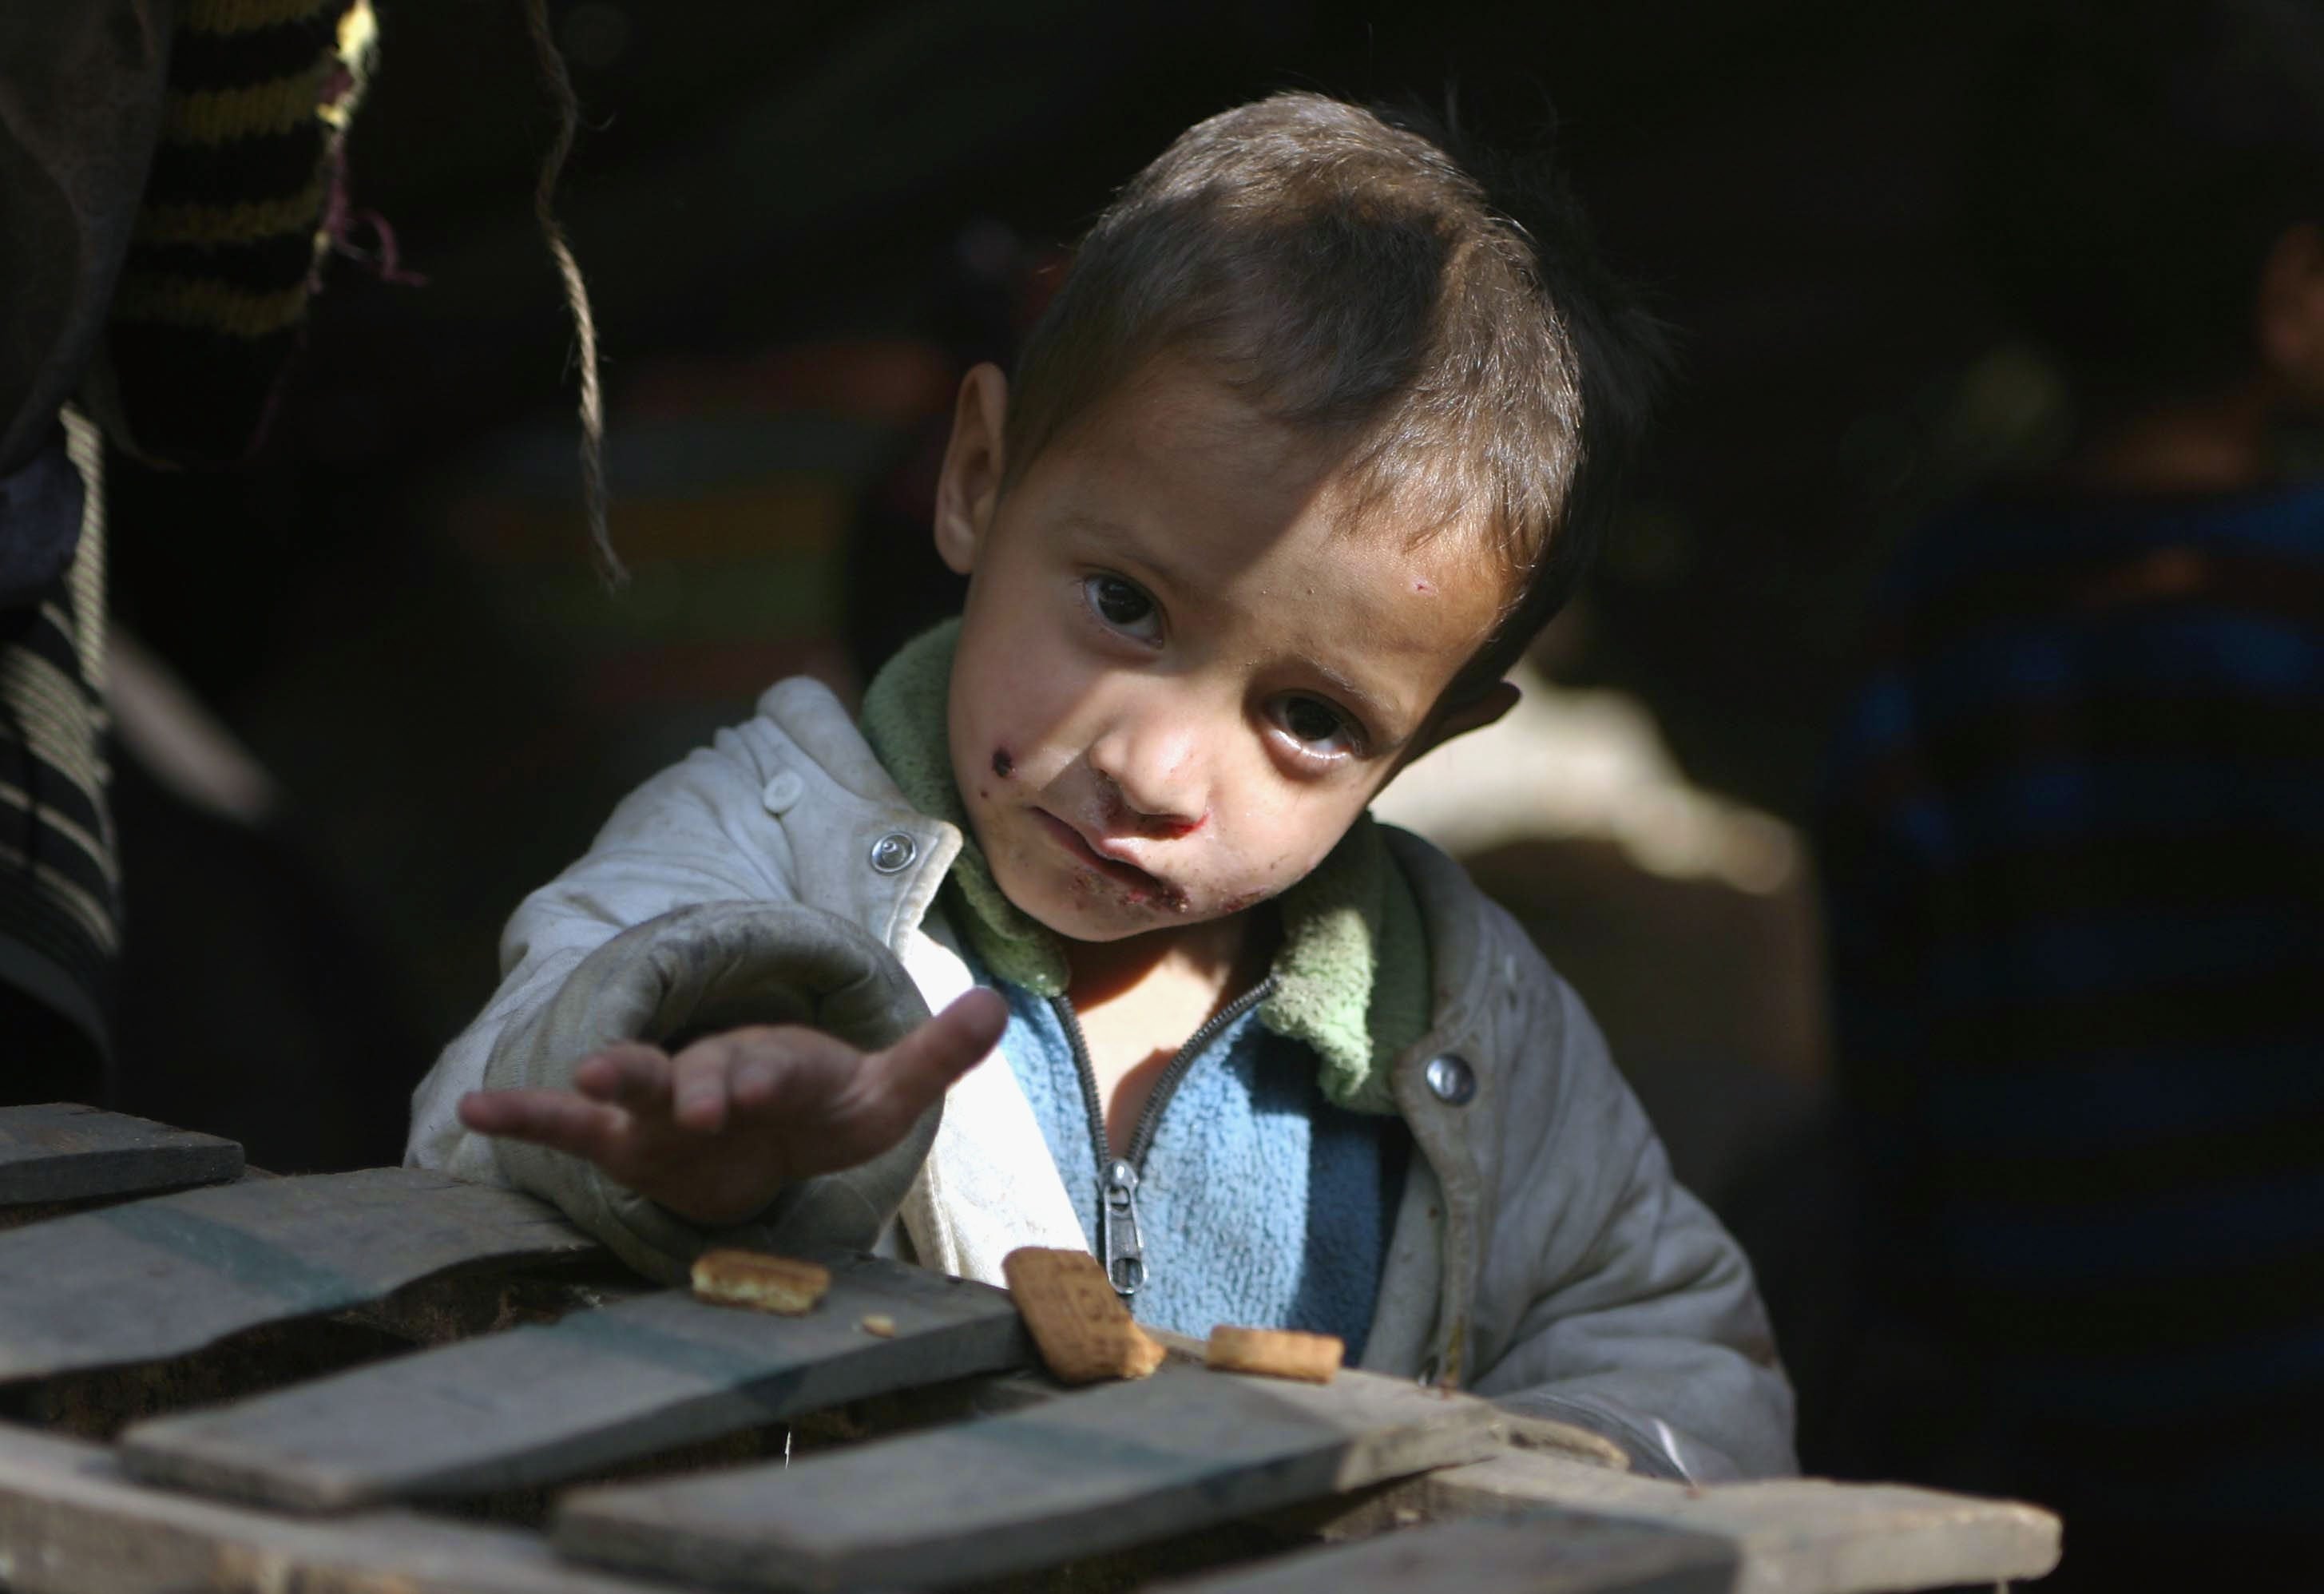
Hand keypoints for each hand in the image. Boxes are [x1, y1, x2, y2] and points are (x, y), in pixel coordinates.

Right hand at [456, 987, 1005, 1226]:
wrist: (767, 1122)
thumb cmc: (825, 1107)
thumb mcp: (888, 1091)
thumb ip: (936, 1055)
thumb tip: (1001, 1005)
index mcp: (780, 1066)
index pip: (776, 1070)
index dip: (767, 1077)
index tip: (757, 1086)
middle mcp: (716, 1077)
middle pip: (702, 1080)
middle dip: (698, 1089)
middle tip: (695, 1102)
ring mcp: (665, 1107)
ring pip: (634, 1089)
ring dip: (610, 1081)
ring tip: (580, 1072)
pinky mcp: (626, 1140)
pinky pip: (569, 1127)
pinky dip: (524, 1115)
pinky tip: (474, 1107)